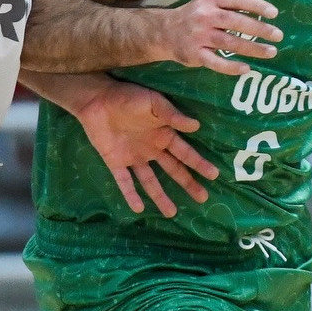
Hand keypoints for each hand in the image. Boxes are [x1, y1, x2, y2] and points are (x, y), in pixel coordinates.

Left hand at [76, 80, 219, 216]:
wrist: (97, 99)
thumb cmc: (128, 97)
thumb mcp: (154, 103)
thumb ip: (172, 116)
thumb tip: (196, 126)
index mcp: (162, 134)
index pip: (185, 153)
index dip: (199, 163)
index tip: (214, 175)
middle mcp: (151, 149)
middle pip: (173, 170)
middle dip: (187, 183)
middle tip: (202, 198)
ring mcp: (133, 157)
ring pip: (150, 181)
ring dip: (160, 196)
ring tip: (172, 213)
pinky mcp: (115, 162)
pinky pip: (124, 182)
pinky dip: (130, 195)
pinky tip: (138, 208)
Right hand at [163, 0, 281, 75]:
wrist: (166, 31)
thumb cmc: (199, 9)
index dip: (255, 5)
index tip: (274, 13)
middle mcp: (205, 15)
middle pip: (234, 21)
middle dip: (258, 29)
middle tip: (278, 35)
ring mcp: (199, 36)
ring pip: (227, 42)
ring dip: (251, 48)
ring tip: (271, 52)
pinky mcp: (195, 54)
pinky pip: (214, 62)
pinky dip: (230, 67)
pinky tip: (246, 68)